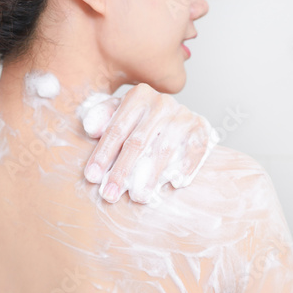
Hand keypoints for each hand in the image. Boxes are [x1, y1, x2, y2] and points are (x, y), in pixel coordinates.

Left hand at [78, 83, 218, 203]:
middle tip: (110, 195)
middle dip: (122, 171)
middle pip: (138, 141)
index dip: (103, 154)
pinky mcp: (200, 128)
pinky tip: (174, 183)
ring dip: (150, 176)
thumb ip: (101, 116)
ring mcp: (183, 115)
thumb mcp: (118, 112)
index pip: (117, 129)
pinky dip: (186, 168)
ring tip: (139, 197)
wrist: (175, 115)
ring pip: (164, 150)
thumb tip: (91, 130)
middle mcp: (162, 103)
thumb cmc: (141, 120)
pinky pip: (194, 150)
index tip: (92, 178)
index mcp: (138, 96)